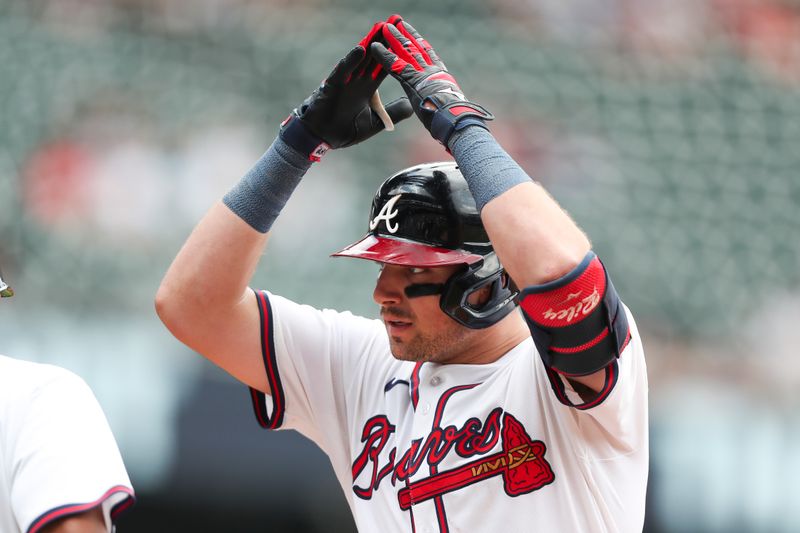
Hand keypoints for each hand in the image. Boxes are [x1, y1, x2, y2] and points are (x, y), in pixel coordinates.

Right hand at [280, 22, 412, 160]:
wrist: (323, 138)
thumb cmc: (346, 130)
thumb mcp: (374, 122)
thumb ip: (392, 113)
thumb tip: (411, 106)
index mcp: (369, 88)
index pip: (385, 67)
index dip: (396, 54)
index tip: (408, 40)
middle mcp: (358, 81)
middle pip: (374, 57)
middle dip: (384, 41)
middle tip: (395, 22)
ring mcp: (346, 81)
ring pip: (360, 59)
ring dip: (370, 44)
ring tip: (380, 28)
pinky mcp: (334, 85)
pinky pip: (344, 70)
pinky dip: (352, 60)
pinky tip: (361, 49)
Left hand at [370, 17, 493, 146]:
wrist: (456, 120)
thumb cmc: (455, 120)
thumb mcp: (448, 108)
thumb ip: (441, 102)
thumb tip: (443, 108)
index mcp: (442, 77)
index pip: (430, 56)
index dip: (421, 44)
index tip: (415, 35)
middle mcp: (433, 71)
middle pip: (417, 48)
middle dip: (407, 35)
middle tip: (397, 23)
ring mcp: (423, 74)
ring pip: (406, 52)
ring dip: (393, 39)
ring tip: (384, 28)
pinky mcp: (412, 81)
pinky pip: (395, 65)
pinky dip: (384, 56)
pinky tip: (375, 47)